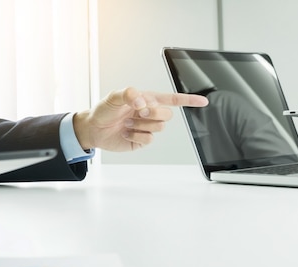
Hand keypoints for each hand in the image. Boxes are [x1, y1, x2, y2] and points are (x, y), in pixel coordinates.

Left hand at [72, 86, 208, 151]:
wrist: (93, 129)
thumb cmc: (104, 110)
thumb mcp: (114, 96)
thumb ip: (129, 94)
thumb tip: (143, 102)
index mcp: (147, 99)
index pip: (172, 99)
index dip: (188, 100)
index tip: (203, 101)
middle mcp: (149, 113)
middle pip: (167, 115)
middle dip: (153, 113)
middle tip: (137, 112)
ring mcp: (147, 128)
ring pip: (159, 127)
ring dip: (141, 124)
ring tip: (127, 123)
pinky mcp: (142, 141)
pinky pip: (149, 140)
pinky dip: (137, 136)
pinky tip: (127, 132)